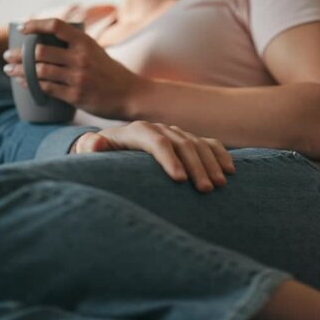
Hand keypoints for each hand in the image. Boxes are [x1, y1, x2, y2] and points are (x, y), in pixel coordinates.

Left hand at [3, 18, 142, 119]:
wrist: (131, 96)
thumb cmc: (112, 74)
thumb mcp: (97, 52)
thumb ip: (77, 47)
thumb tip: (49, 46)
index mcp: (85, 43)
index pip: (55, 26)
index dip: (35, 25)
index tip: (22, 28)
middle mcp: (81, 58)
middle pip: (40, 51)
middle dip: (19, 54)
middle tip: (8, 56)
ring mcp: (78, 77)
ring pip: (39, 71)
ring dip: (20, 71)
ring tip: (10, 70)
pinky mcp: (76, 96)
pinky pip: (46, 88)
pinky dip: (31, 86)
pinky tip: (23, 84)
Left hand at [73, 121, 235, 192]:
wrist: (112, 150)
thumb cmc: (100, 156)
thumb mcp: (90, 152)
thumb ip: (91, 148)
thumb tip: (96, 142)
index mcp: (137, 131)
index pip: (157, 142)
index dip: (169, 159)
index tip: (179, 180)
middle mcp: (159, 129)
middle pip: (182, 144)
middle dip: (195, 166)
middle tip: (205, 190)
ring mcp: (175, 133)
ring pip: (198, 144)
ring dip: (211, 163)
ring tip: (219, 185)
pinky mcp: (185, 141)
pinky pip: (208, 144)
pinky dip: (220, 155)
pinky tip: (229, 170)